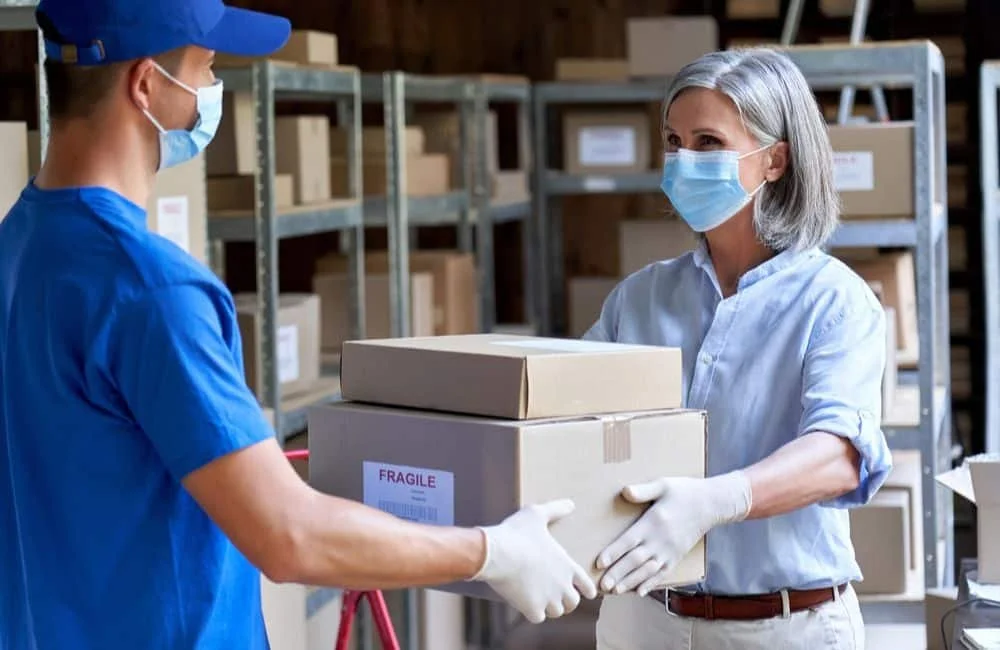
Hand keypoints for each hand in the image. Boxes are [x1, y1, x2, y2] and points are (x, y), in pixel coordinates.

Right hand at [471, 500, 598, 623]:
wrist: (496, 554)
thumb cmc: (517, 533)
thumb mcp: (537, 514)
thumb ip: (556, 509)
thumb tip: (571, 504)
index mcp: (568, 565)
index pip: (587, 586)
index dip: (587, 589)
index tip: (586, 592)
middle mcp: (562, 585)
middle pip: (573, 602)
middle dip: (566, 600)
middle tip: (558, 595)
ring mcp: (548, 599)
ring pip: (556, 612)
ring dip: (550, 607)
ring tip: (543, 601)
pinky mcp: (532, 609)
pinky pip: (538, 617)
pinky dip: (533, 612)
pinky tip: (527, 604)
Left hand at [596, 471, 751, 596]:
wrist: (711, 504)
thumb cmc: (684, 492)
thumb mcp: (663, 485)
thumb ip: (643, 490)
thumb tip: (625, 491)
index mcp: (653, 522)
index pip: (629, 540)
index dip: (614, 552)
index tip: (599, 562)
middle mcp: (660, 540)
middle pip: (635, 560)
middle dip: (618, 573)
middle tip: (603, 586)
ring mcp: (669, 551)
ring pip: (647, 570)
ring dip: (630, 581)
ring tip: (615, 591)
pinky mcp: (677, 556)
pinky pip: (662, 573)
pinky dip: (651, 583)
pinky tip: (640, 592)